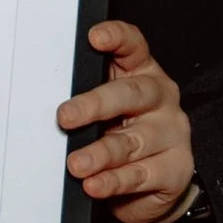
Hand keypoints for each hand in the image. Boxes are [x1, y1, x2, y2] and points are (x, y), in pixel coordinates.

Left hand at [54, 20, 194, 222]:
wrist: (153, 184)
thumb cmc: (120, 132)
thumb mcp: (104, 109)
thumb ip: (86, 98)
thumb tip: (47, 100)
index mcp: (142, 71)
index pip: (133, 46)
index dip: (116, 37)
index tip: (93, 37)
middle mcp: (161, 97)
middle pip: (131, 94)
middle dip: (95, 104)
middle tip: (65, 117)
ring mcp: (172, 133)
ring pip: (132, 141)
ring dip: (100, 153)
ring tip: (76, 164)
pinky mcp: (176, 168)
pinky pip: (141, 175)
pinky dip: (114, 181)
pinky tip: (95, 185)